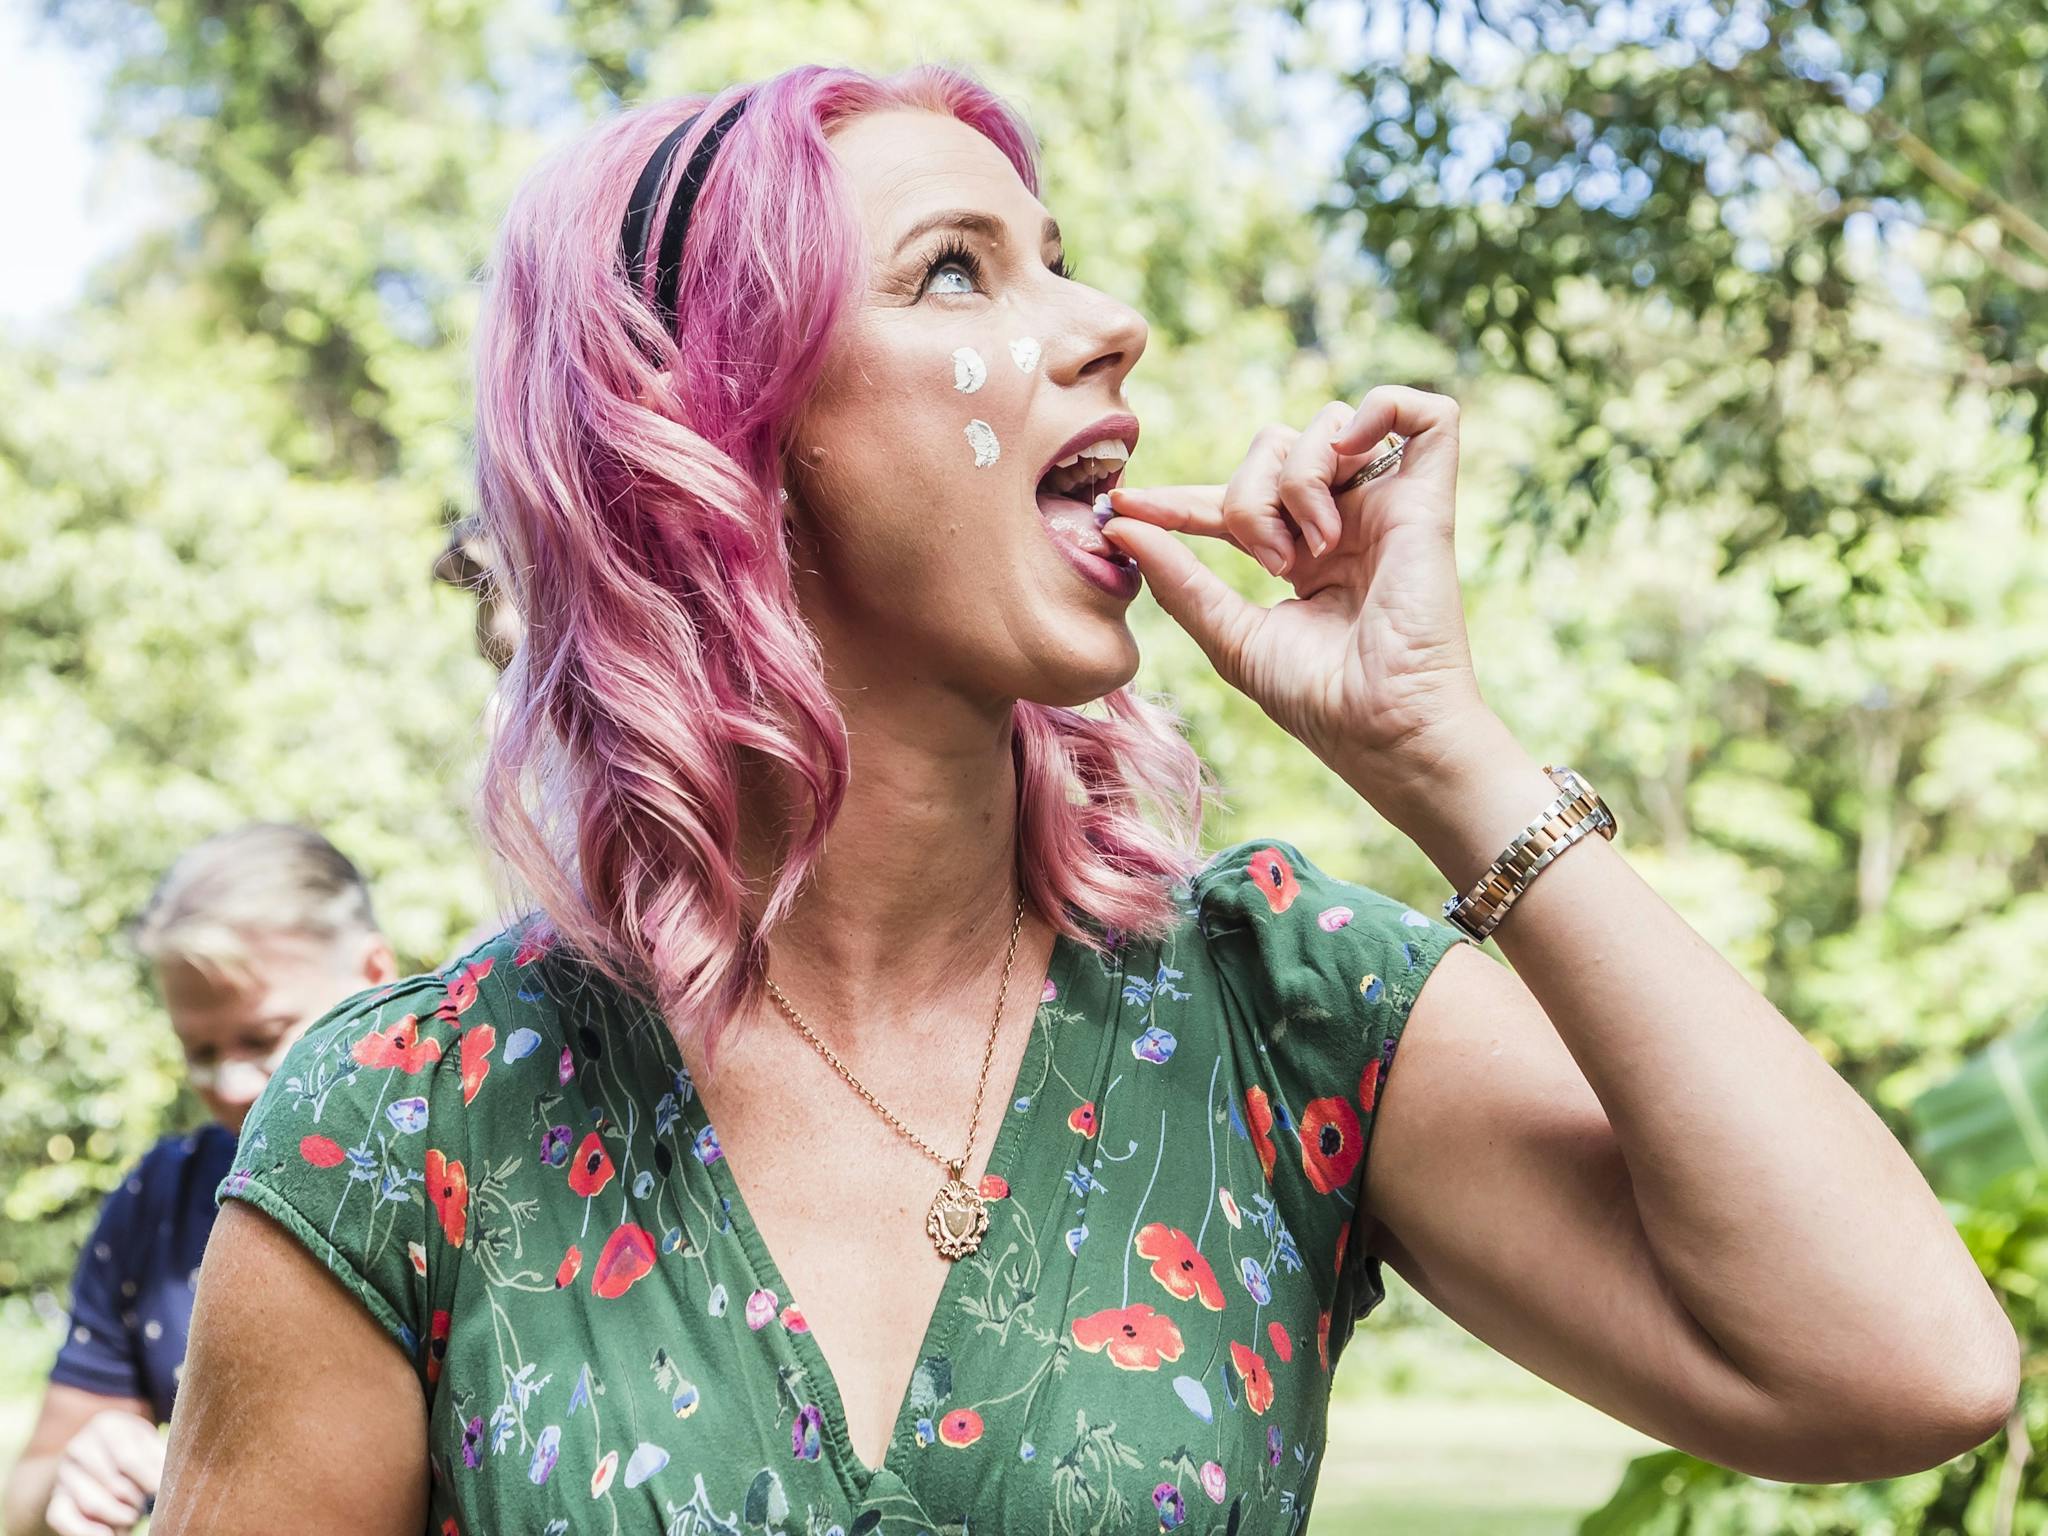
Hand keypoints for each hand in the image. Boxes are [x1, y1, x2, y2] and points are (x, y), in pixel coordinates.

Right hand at [43, 1410, 161, 1535]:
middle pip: (112, 1484)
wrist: (94, 1454)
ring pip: (92, 1503)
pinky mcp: (55, 1497)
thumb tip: (170, 1483)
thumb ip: (158, 1457)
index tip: (160, 1492)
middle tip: (146, 1506)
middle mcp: (79, 1446)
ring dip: (118, 1516)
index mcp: (107, 1426)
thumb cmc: (133, 1448)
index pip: (128, 1459)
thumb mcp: (148, 1442)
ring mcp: (64, 1473)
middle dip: (134, 1501)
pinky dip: (85, 1532)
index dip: (148, 1480)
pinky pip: (62, 1519)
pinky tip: (109, 1535)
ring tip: (132, 1516)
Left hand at [1102, 385, 1494, 808]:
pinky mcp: (1430, 502)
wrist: (1385, 731)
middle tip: (1269, 562)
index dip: (1177, 499)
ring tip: (1313, 548)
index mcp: (1301, 556)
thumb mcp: (1230, 637)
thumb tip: (1120, 525)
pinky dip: (1380, 410)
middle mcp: (1343, 523)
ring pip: (1325, 426)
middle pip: (1272, 446)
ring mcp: (1386, 509)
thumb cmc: (1319, 701)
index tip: (1125, 509)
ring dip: (1296, 479)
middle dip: (1248, 495)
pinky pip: (1427, 413)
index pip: (1229, 501)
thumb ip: (1180, 579)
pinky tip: (1350, 459)